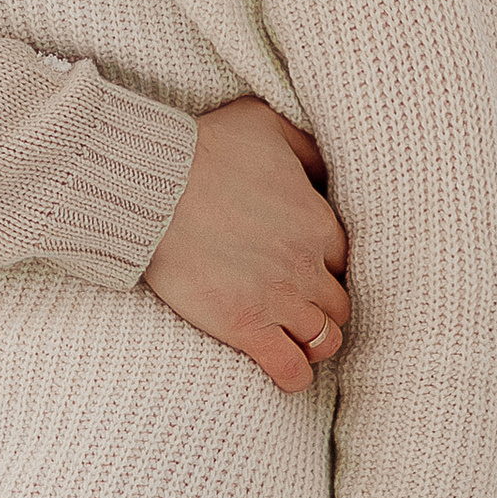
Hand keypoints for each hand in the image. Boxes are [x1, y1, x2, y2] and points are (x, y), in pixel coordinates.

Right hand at [144, 98, 350, 392]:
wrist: (152, 185)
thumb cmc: (203, 148)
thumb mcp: (263, 122)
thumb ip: (302, 145)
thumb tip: (322, 168)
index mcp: (317, 220)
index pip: (344, 258)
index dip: (326, 265)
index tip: (305, 266)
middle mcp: (307, 264)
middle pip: (340, 304)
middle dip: (324, 306)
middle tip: (296, 304)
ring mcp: (279, 299)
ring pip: (325, 340)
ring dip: (314, 342)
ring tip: (293, 338)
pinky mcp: (246, 326)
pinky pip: (291, 370)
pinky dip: (294, 375)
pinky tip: (282, 367)